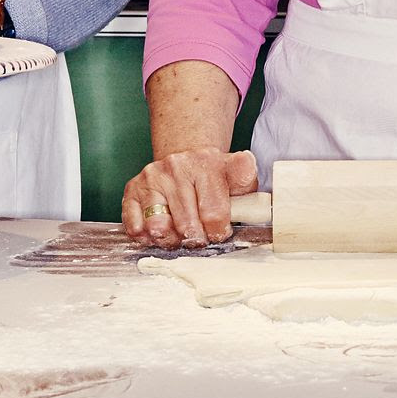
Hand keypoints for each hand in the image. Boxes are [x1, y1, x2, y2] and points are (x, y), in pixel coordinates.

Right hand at [124, 148, 257, 248]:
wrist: (184, 156)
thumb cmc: (213, 176)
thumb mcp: (238, 177)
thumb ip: (250, 191)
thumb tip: (264, 207)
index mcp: (207, 164)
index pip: (214, 212)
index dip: (219, 231)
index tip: (220, 232)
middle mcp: (176, 167)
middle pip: (187, 226)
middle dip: (197, 239)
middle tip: (201, 236)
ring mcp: (152, 178)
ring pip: (159, 227)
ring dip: (171, 240)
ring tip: (180, 234)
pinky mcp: (132, 189)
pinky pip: (135, 226)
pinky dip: (147, 237)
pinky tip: (161, 230)